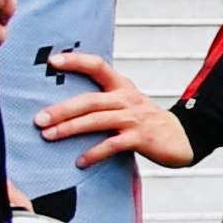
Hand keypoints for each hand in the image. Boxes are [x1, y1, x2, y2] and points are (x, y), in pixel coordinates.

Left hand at [34, 49, 194, 170]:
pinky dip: (94, 153)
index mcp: (122, 87)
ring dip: (70, 128)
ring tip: (49, 136)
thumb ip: (104, 100)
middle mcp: (127, 99)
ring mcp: (135, 119)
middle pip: (90, 100)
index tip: (52, 61)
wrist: (184, 138)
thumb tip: (64, 105)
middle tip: (39, 119)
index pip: (98, 66)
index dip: (76, 62)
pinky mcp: (141, 138)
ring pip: (97, 121)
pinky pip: (113, 144)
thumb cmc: (147, 122)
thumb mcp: (128, 103)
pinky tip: (80, 161)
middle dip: (62, 109)